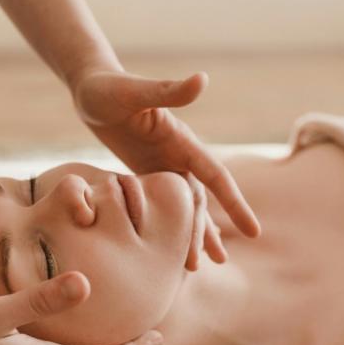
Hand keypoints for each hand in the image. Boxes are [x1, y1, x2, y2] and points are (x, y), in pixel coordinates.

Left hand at [71, 69, 259, 268]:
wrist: (89, 87)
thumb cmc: (108, 88)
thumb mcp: (134, 92)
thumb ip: (167, 90)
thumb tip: (203, 79)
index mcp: (181, 140)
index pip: (216, 176)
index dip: (235, 204)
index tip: (254, 231)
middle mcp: (177, 155)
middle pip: (198, 201)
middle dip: (206, 232)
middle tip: (214, 263)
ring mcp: (162, 164)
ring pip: (183, 207)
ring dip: (192, 233)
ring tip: (200, 266)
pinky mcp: (144, 171)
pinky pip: (162, 205)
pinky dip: (168, 224)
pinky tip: (168, 246)